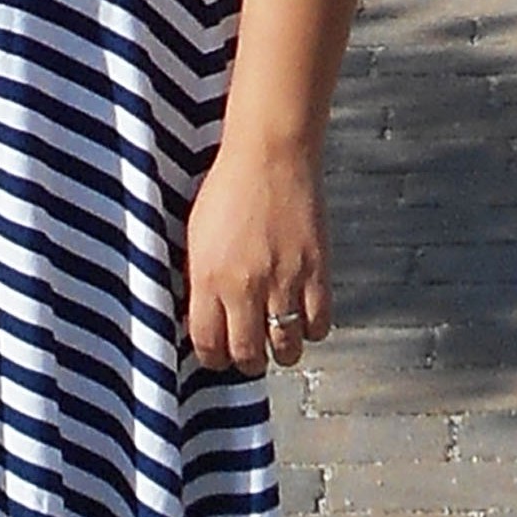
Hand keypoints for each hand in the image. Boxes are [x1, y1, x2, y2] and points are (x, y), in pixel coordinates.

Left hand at [184, 144, 329, 374]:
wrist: (271, 155)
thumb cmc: (227, 190)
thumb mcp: (197, 236)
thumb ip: (199, 281)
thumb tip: (202, 320)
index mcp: (207, 277)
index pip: (207, 344)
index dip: (212, 358)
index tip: (218, 354)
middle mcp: (244, 286)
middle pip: (248, 356)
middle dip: (247, 361)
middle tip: (249, 351)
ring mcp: (283, 282)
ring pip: (286, 350)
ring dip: (280, 350)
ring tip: (276, 337)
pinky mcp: (317, 273)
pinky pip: (318, 326)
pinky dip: (311, 328)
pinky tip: (301, 315)